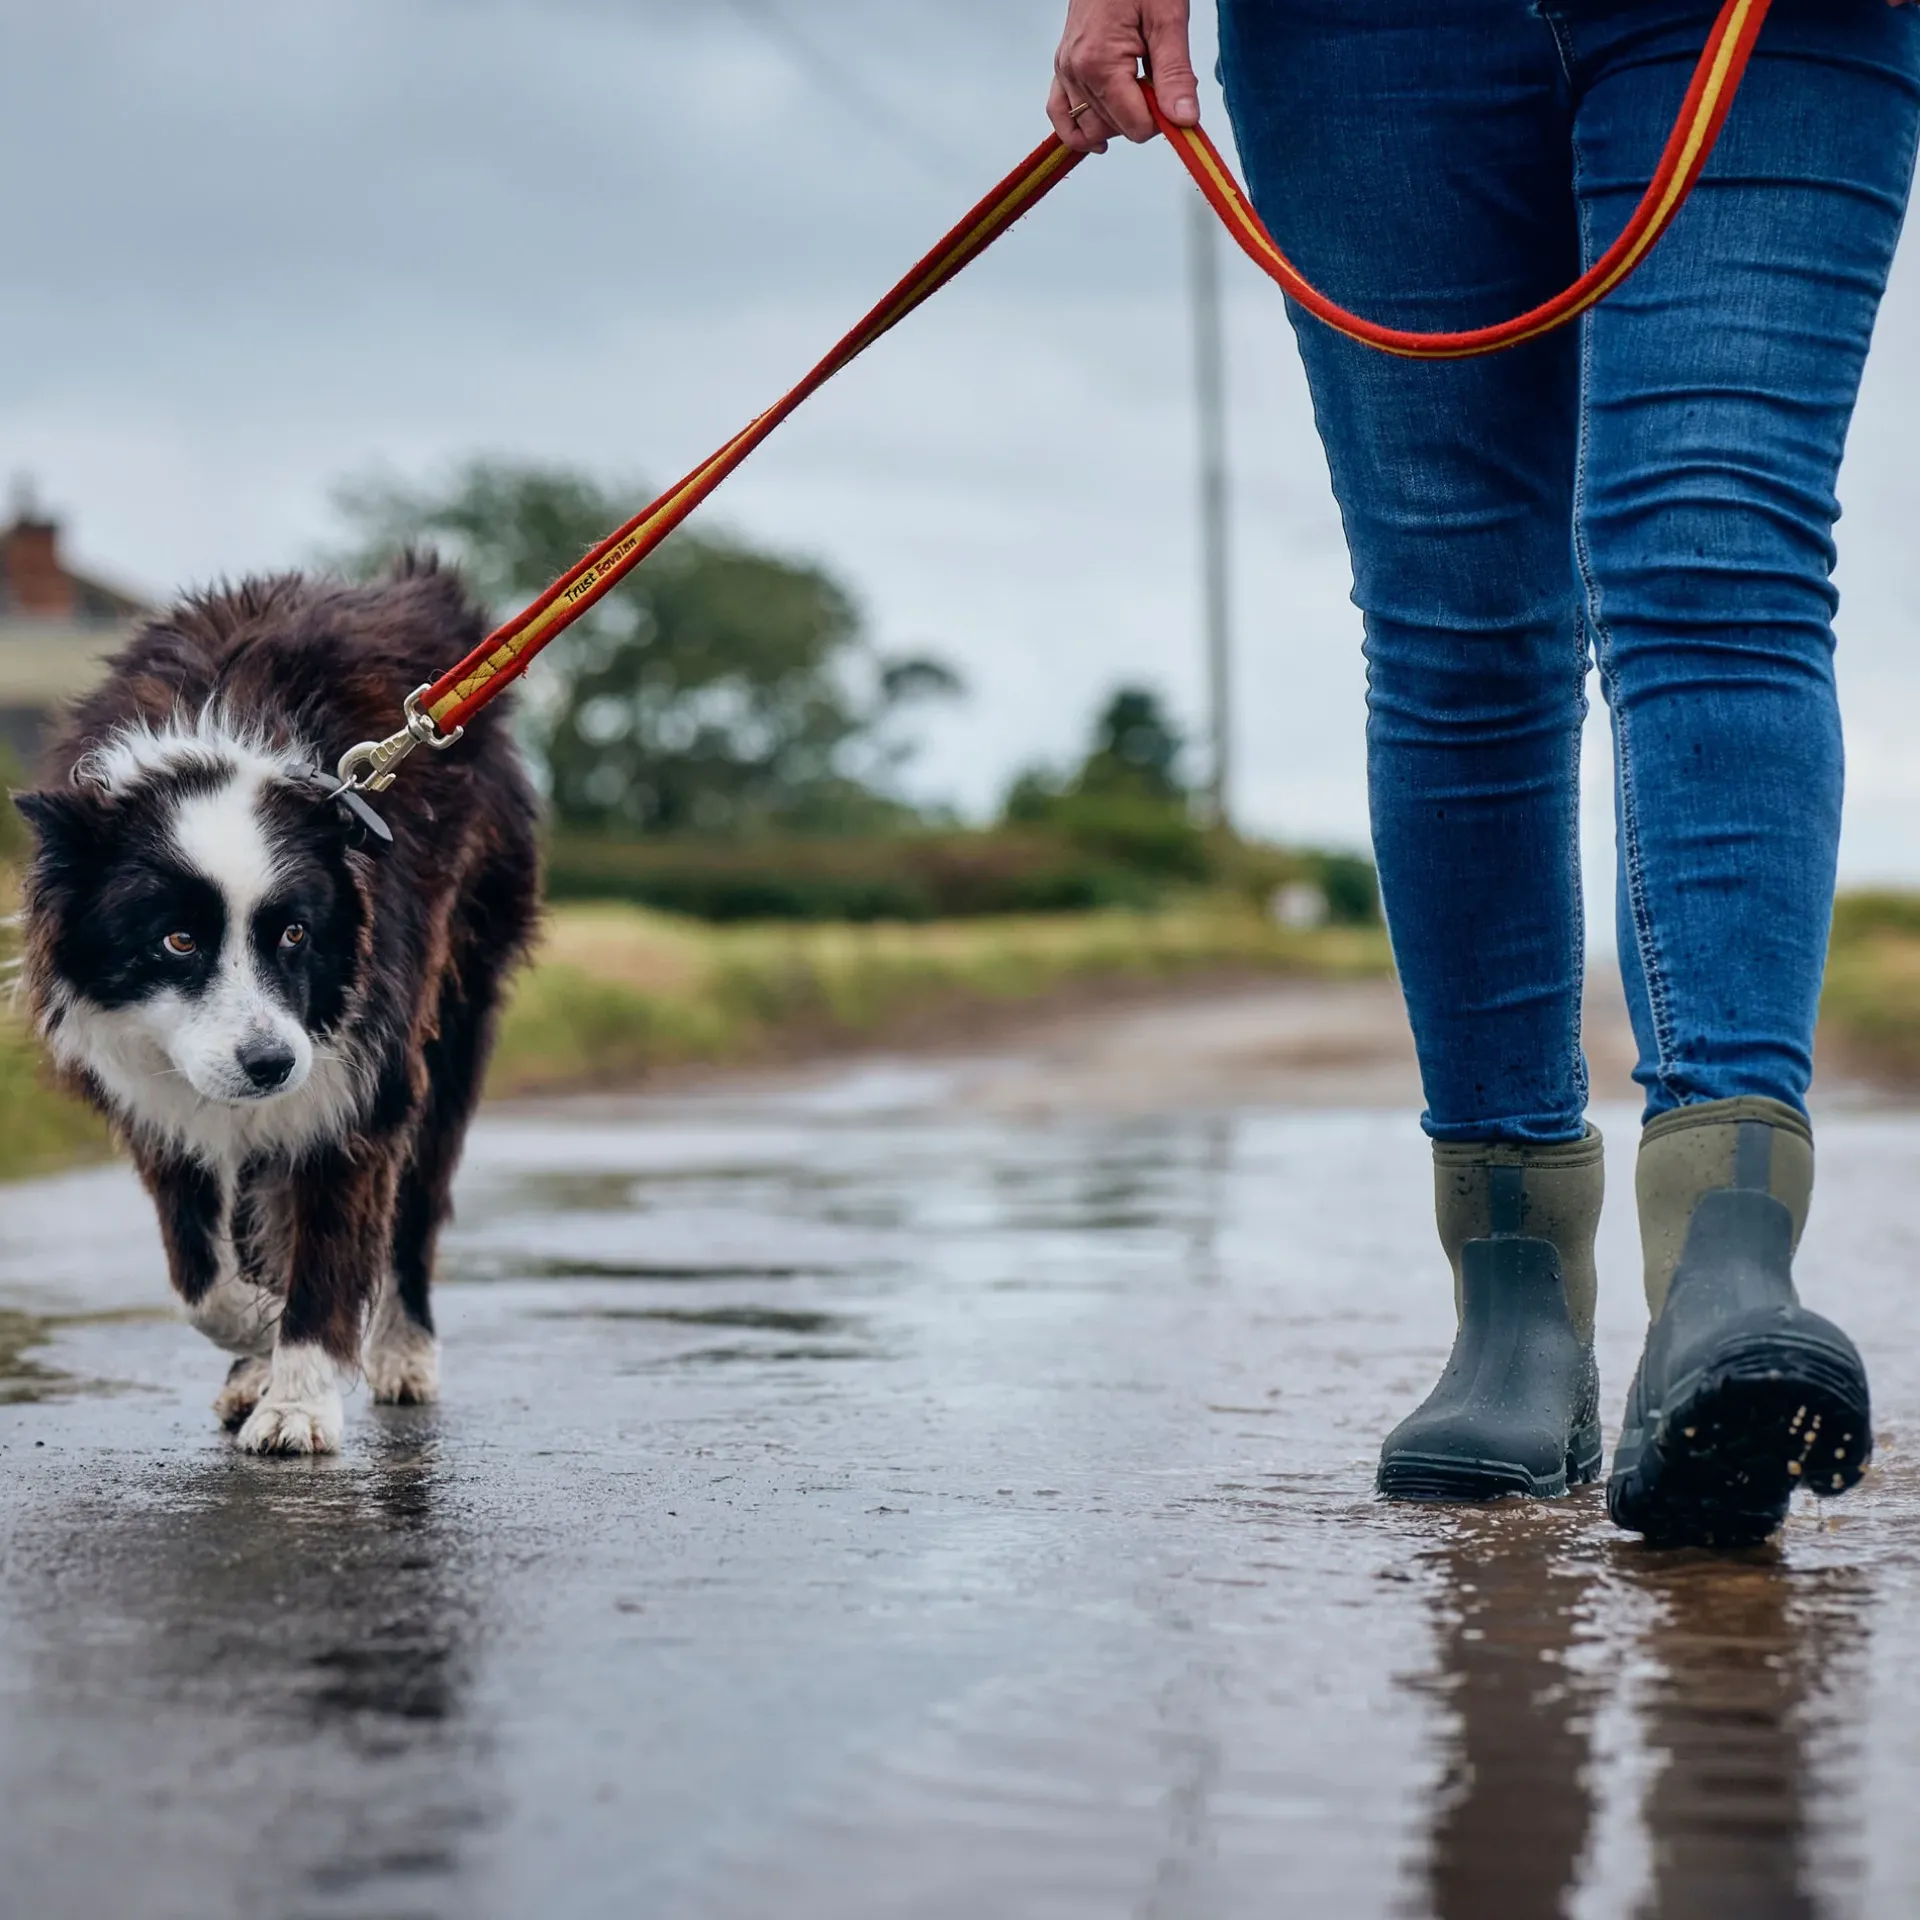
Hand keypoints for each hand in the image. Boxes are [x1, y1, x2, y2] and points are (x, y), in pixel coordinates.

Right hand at [1048, 0, 1199, 155]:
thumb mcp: (1168, 19)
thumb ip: (1175, 74)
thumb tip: (1183, 119)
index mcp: (1101, 64)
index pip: (1135, 127)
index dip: (1162, 120)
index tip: (1174, 96)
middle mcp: (1077, 73)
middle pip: (1115, 130)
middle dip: (1142, 117)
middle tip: (1160, 85)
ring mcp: (1065, 72)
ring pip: (1091, 128)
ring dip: (1117, 121)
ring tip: (1137, 91)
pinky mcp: (1062, 69)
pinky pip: (1060, 114)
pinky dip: (1077, 131)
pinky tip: (1098, 138)